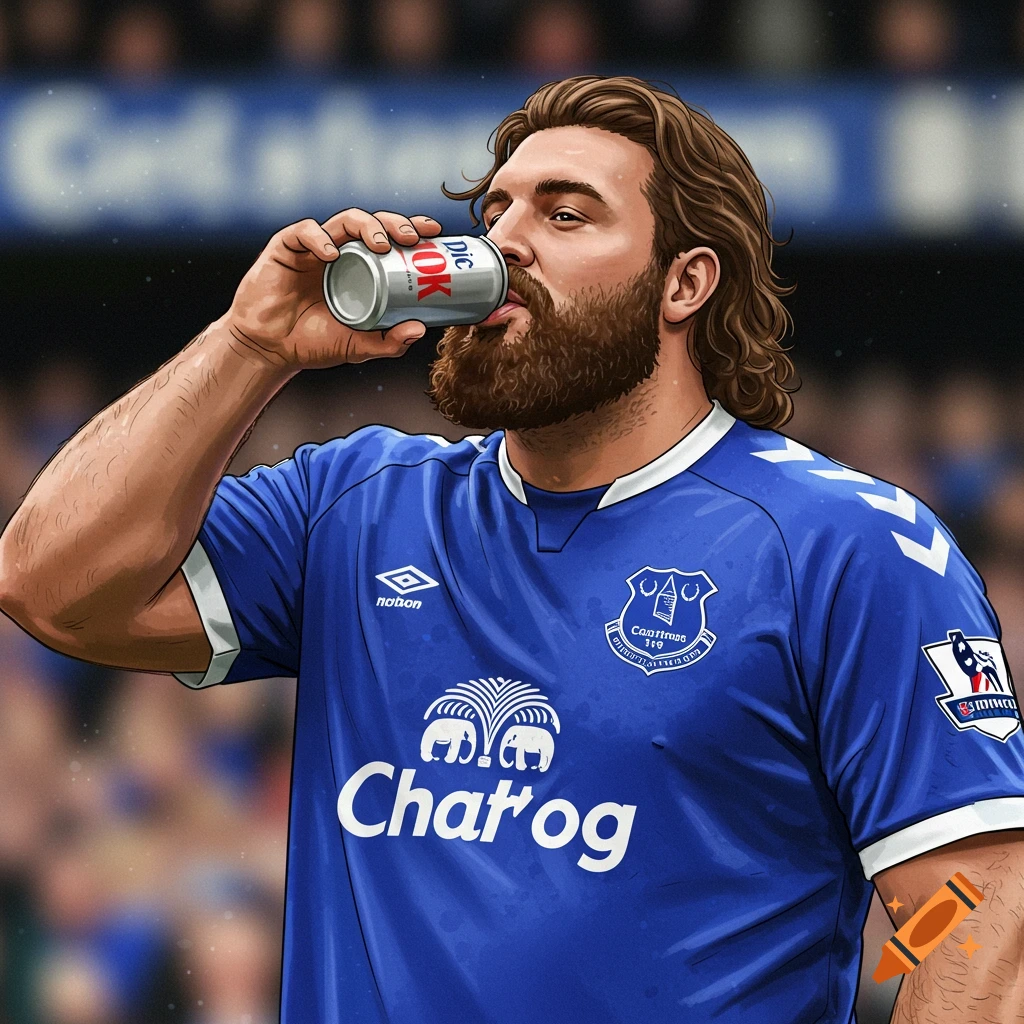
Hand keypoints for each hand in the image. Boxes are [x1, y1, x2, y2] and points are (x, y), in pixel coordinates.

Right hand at [221, 210, 442, 369]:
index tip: (434, 233)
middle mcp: (340, 253)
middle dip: (395, 223)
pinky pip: (304, 232)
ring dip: (366, 226)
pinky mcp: (285, 248)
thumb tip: (420, 330)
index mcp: (359, 269)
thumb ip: (388, 342)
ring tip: (381, 244)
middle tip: (411, 238)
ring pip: (344, 221)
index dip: (411, 230)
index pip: (389, 240)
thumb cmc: (312, 343)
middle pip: (372, 224)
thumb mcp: (358, 345)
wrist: (269, 349)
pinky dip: (319, 238)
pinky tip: (331, 253)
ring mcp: (313, 248)